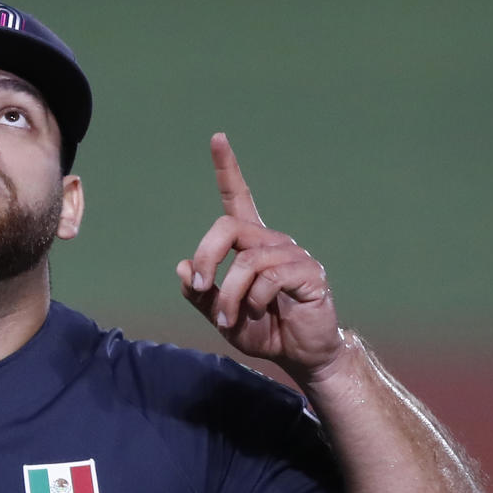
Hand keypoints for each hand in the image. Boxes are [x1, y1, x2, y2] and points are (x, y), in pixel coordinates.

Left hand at [176, 133, 343, 381]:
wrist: (300, 354)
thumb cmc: (263, 330)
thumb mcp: (221, 315)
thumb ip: (201, 294)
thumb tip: (183, 267)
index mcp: (251, 245)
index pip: (238, 199)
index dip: (228, 169)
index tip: (218, 138)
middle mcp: (272, 242)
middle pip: (229, 227)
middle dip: (207, 257)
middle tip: (201, 287)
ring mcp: (293, 255)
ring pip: (247, 261)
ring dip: (230, 295)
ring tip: (228, 319)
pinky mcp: (309, 273)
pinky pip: (271, 278)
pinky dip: (255, 301)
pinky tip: (259, 313)